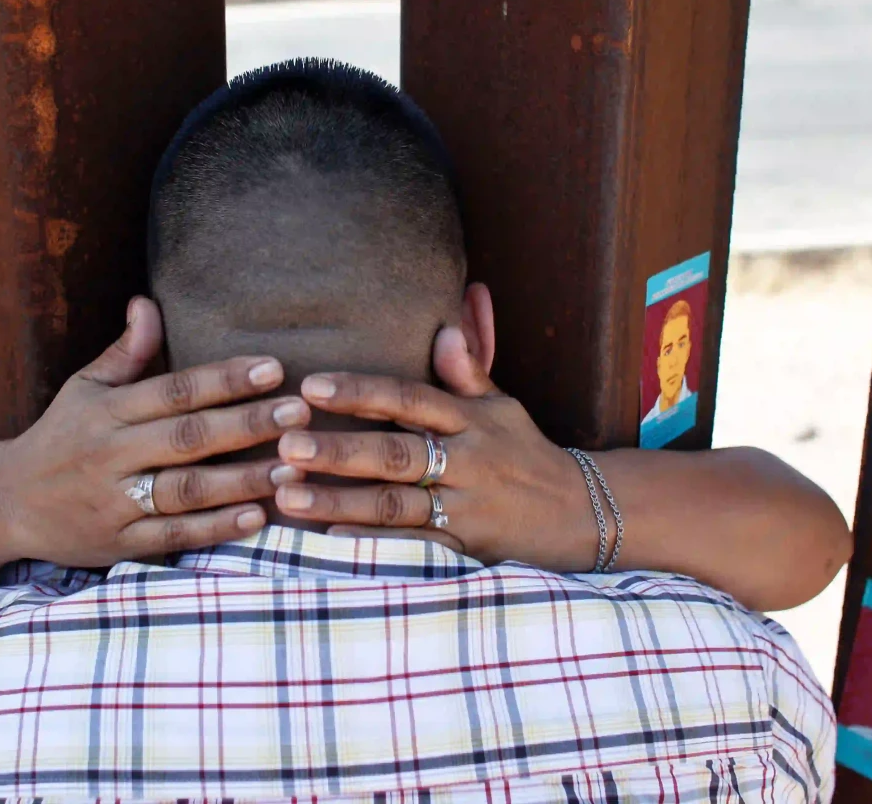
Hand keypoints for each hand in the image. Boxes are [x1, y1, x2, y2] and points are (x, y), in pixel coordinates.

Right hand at [0, 297, 308, 565]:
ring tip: (291, 467)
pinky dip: (215, 529)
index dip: (223, 379)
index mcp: (106, 412)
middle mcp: (111, 456)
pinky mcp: (119, 544)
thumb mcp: (84, 389)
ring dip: (240, 480)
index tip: (272, 368)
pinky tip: (257, 517)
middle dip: (245, 424)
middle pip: (186, 438)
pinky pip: (172, 537)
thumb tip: (148, 302)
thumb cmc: (59, 438)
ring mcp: (115, 503)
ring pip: (185, 491)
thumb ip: (126, 352)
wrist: (4, 504)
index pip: (172, 389)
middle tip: (298, 413)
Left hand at [272, 326, 595, 570]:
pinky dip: (374, 544)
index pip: (409, 398)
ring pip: (396, 504)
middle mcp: (467, 461)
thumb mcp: (502, 406)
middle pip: (395, 454)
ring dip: (340, 500)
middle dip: (339, 451)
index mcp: (469, 419)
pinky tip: (330, 540)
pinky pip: (416, 546)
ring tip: (288, 493)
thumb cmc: (527, 454)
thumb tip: (446, 325)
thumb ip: (466, 371)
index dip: (361, 391)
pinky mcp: (469, 547)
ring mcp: (468, 506)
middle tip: (286, 444)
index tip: (312, 386)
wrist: (585, 512)